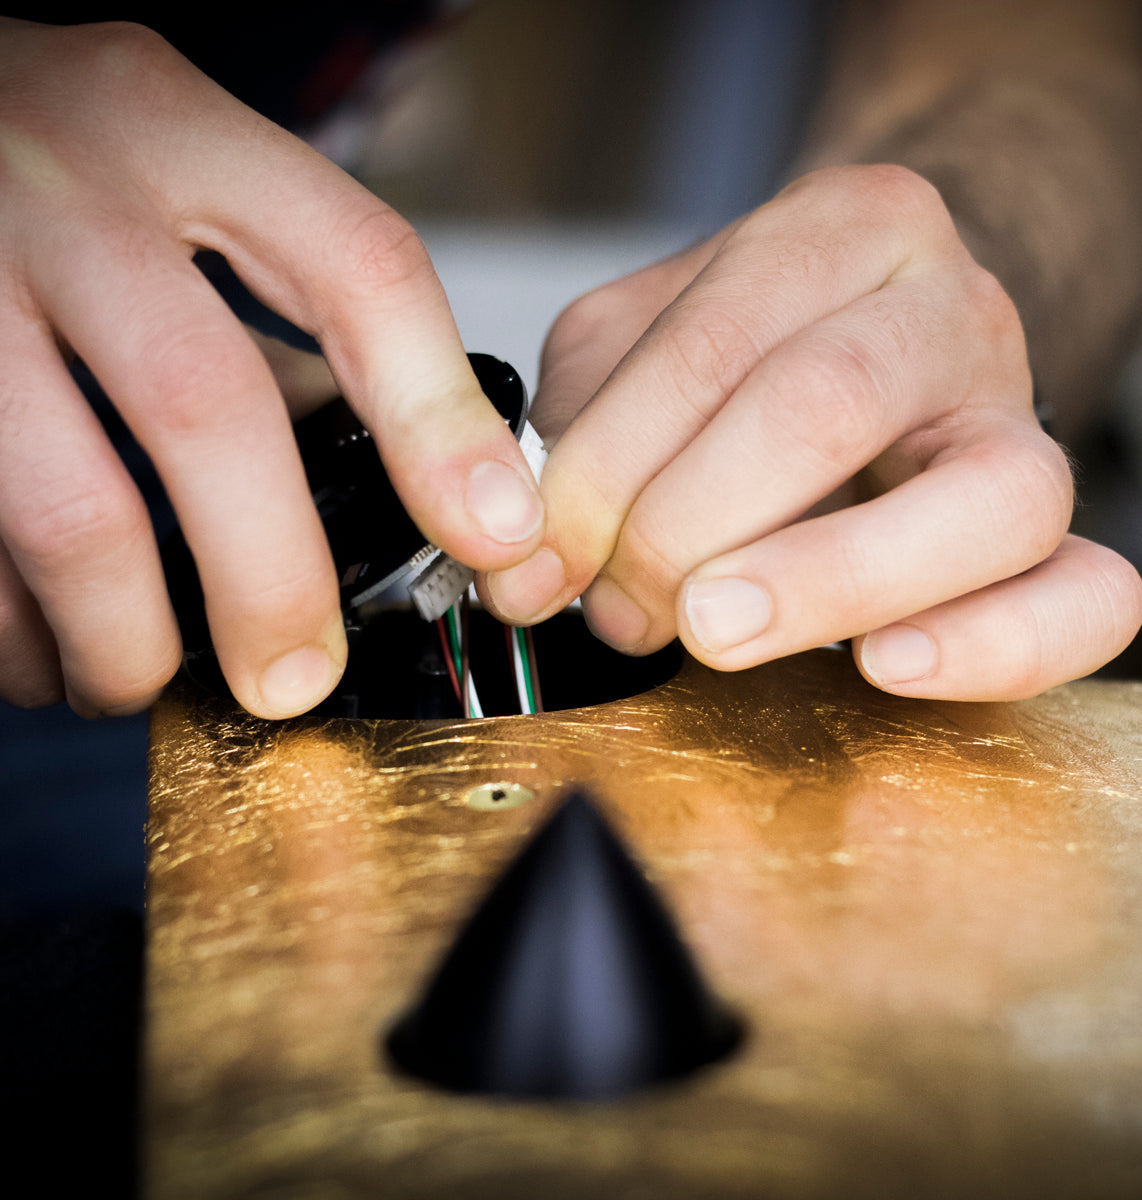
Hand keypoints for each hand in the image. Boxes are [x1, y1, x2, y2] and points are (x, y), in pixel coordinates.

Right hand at [0, 19, 543, 718]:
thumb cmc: (49, 154)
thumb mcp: (180, 182)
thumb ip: (279, 308)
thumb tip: (400, 454)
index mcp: (180, 133)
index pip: (360, 271)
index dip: (442, 423)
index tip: (496, 537)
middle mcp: (66, 190)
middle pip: (207, 407)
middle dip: (271, 578)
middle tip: (295, 678)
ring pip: (66, 507)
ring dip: (124, 635)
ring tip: (143, 679)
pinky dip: (17, 628)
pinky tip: (50, 648)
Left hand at [481, 165, 1141, 699]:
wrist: (888, 332)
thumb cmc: (750, 351)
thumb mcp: (643, 348)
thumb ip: (581, 433)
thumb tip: (528, 561)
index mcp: (840, 230)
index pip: (711, 347)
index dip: (605, 470)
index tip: (543, 560)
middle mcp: (950, 307)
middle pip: (827, 407)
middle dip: (687, 527)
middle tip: (621, 604)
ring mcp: (1019, 417)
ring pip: (987, 499)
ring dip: (826, 579)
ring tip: (716, 631)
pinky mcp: (1058, 528)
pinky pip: (1087, 594)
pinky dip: (994, 643)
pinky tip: (885, 665)